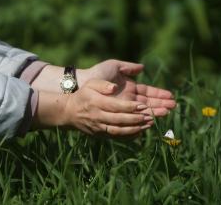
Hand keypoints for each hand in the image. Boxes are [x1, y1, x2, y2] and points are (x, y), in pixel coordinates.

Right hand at [33, 79, 153, 136]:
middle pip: (120, 120)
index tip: (143, 106)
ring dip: (135, 129)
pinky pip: (116, 137)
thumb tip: (114, 87)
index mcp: (97, 103)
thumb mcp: (91, 84)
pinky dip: (129, 136)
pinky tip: (140, 132)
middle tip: (151, 116)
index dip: (130, 107)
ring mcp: (99, 127)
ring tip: (149, 124)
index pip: (116, 106)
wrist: (69, 112)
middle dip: (137, 119)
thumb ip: (103, 84)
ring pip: (119, 131)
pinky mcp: (100, 134)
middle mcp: (98, 117)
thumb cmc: (83, 95)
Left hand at [84, 60, 175, 116]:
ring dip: (155, 112)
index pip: (148, 92)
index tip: (170, 96)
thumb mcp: (113, 66)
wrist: (82, 84)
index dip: (159, 94)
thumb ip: (128, 67)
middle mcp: (128, 99)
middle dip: (161, 104)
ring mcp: (123, 107)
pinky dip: (142, 120)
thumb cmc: (97, 74)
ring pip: (142, 111)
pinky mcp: (117, 114)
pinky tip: (152, 121)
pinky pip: (132, 119)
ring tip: (167, 113)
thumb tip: (142, 67)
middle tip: (173, 107)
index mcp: (130, 87)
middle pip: (148, 103)